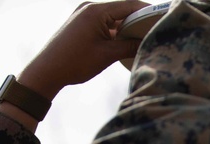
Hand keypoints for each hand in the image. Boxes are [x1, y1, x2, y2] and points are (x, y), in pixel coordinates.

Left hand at [19, 1, 149, 99]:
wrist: (46, 70)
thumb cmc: (74, 62)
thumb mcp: (107, 55)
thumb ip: (129, 45)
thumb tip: (148, 42)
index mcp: (96, 11)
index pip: (130, 5)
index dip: (149, 12)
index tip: (164, 19)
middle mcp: (89, 7)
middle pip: (122, 9)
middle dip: (140, 20)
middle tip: (157, 32)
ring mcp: (84, 14)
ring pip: (114, 17)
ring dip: (128, 27)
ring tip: (143, 39)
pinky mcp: (81, 23)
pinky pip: (104, 23)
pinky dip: (116, 31)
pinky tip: (125, 42)